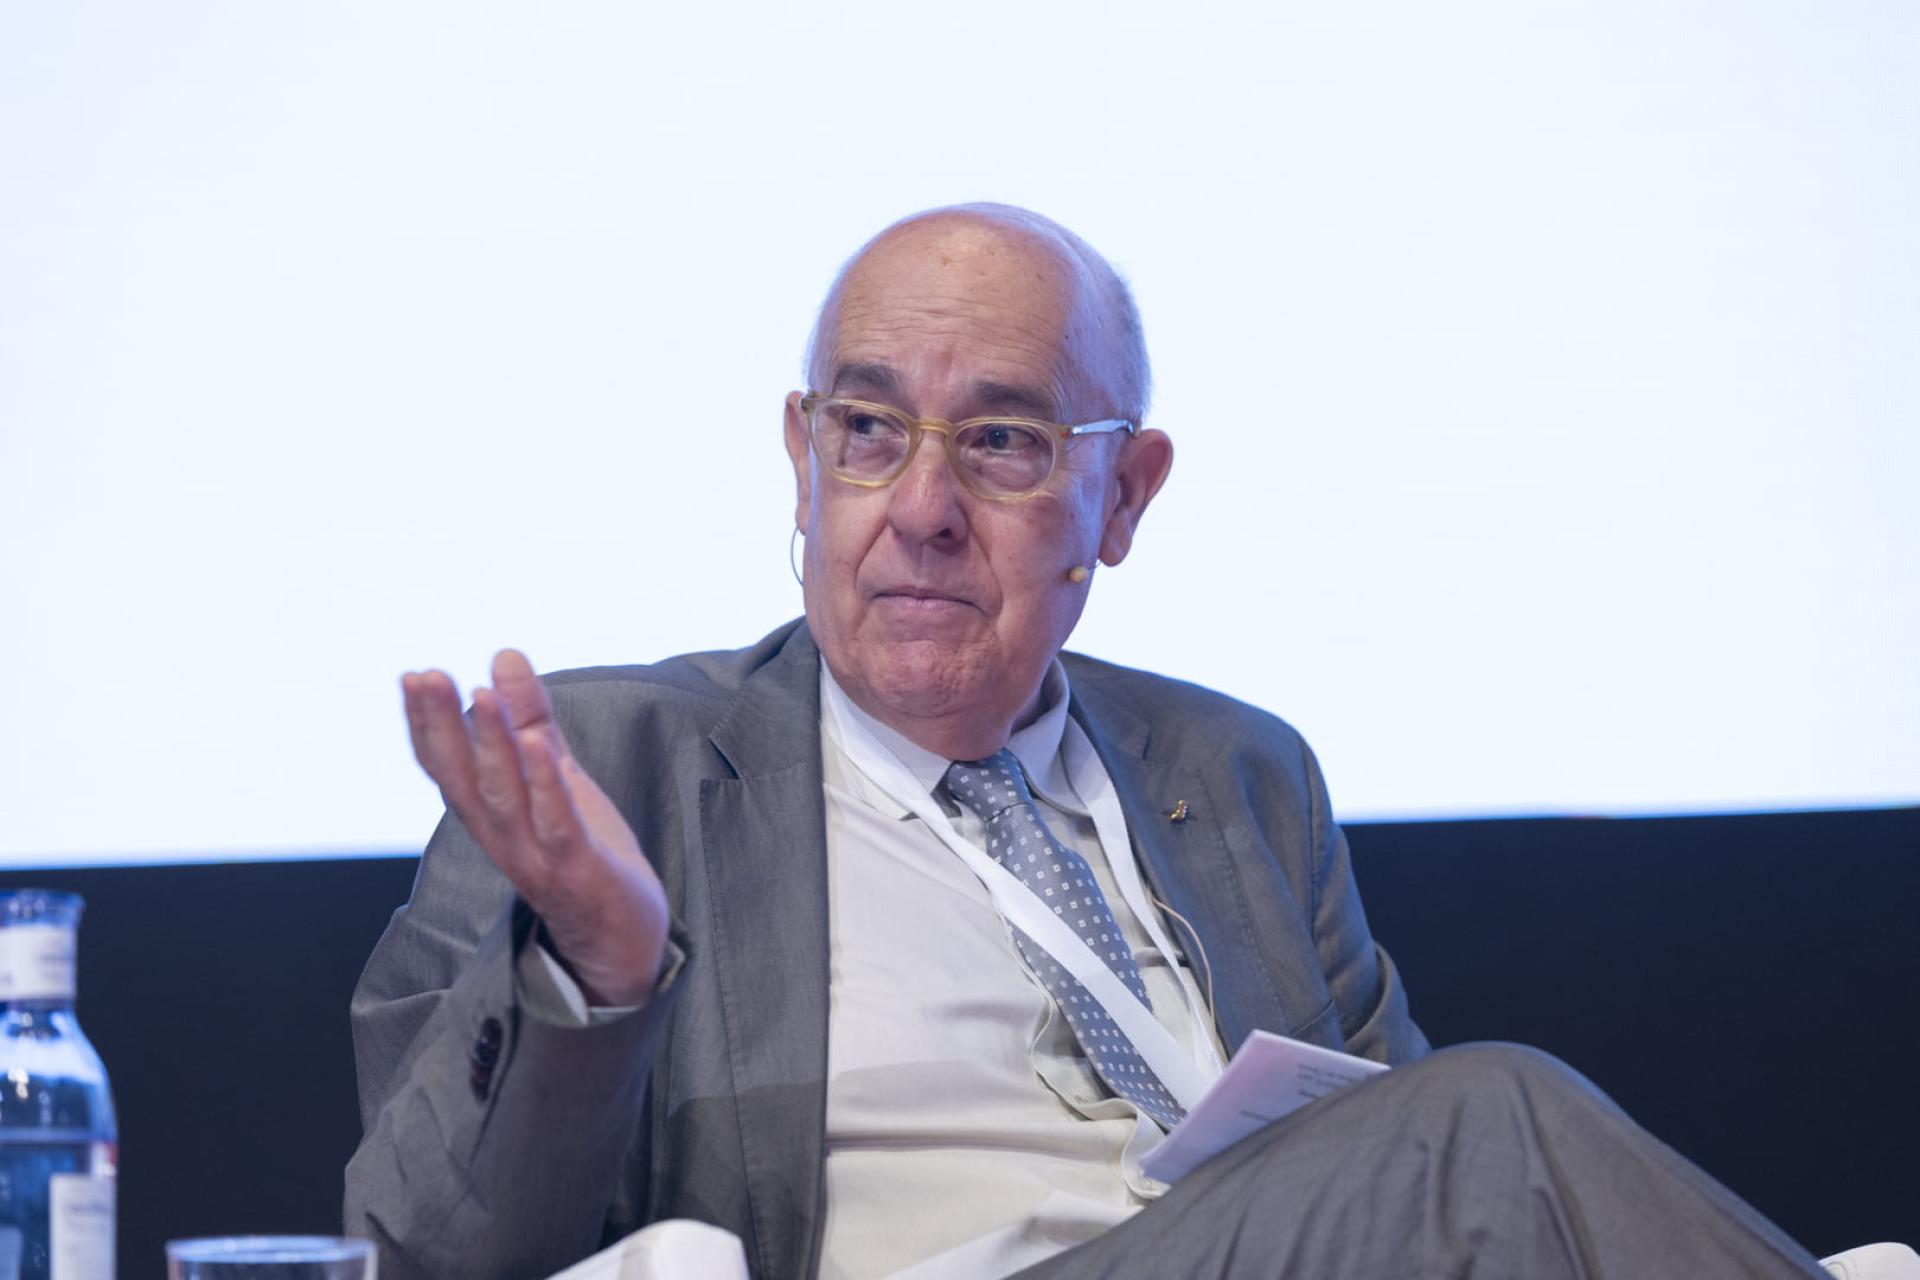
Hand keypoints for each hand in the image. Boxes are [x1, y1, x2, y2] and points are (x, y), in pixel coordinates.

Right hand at [401, 650, 668, 1006]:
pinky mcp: (578, 870)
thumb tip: (504, 655)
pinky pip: (557, 826)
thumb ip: (530, 719)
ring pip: (505, 799)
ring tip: (483, 695)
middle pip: (463, 779)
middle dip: (442, 726)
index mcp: (492, 815)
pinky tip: (537, 746)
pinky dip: (545, 786)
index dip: (427, 725)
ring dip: (491, 747)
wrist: (622, 937)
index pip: (447, 767)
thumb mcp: (555, 775)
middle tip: (426, 676)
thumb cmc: (583, 852)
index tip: (414, 677)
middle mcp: (502, 838)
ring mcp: (537, 857)